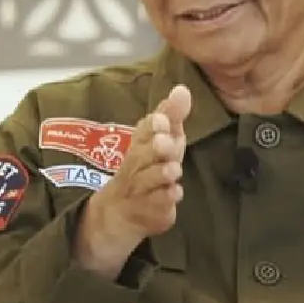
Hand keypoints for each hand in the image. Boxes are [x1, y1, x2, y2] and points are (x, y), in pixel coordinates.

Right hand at [75, 84, 190, 270]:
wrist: (121, 213)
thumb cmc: (147, 169)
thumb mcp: (161, 141)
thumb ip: (172, 116)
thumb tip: (183, 89)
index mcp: (139, 146)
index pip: (141, 133)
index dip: (151, 126)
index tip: (161, 120)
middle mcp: (135, 167)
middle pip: (142, 156)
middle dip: (155, 148)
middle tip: (165, 142)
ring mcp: (139, 191)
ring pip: (148, 181)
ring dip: (161, 173)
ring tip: (174, 169)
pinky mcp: (147, 213)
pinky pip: (154, 206)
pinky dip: (165, 199)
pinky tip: (175, 193)